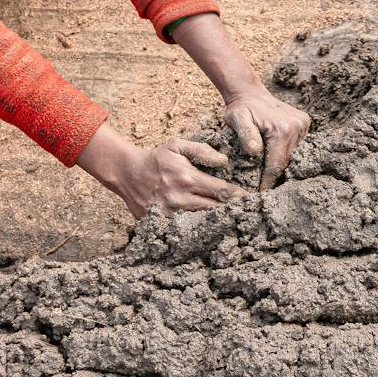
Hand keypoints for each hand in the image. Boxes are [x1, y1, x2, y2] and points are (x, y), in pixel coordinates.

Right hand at [80, 125, 244, 219]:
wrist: (128, 173)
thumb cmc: (157, 159)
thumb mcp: (177, 146)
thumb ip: (202, 151)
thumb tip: (223, 161)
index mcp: (188, 178)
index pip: (221, 191)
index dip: (237, 196)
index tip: (249, 199)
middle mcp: (181, 199)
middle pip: (215, 210)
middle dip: (230, 210)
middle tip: (245, 212)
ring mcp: (171, 214)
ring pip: (201, 222)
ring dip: (215, 222)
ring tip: (230, 222)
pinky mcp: (161, 224)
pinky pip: (184, 230)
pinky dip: (196, 230)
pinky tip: (206, 230)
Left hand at [223, 87, 309, 189]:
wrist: (250, 92)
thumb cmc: (240, 108)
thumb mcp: (236, 119)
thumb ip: (245, 134)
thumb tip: (254, 150)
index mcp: (282, 129)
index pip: (277, 165)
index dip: (268, 182)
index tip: (259, 194)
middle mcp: (297, 126)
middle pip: (287, 162)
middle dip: (275, 177)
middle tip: (263, 190)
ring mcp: (303, 124)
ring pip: (293, 156)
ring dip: (281, 166)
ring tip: (268, 177)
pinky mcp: (304, 123)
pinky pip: (296, 147)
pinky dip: (286, 155)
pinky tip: (275, 160)